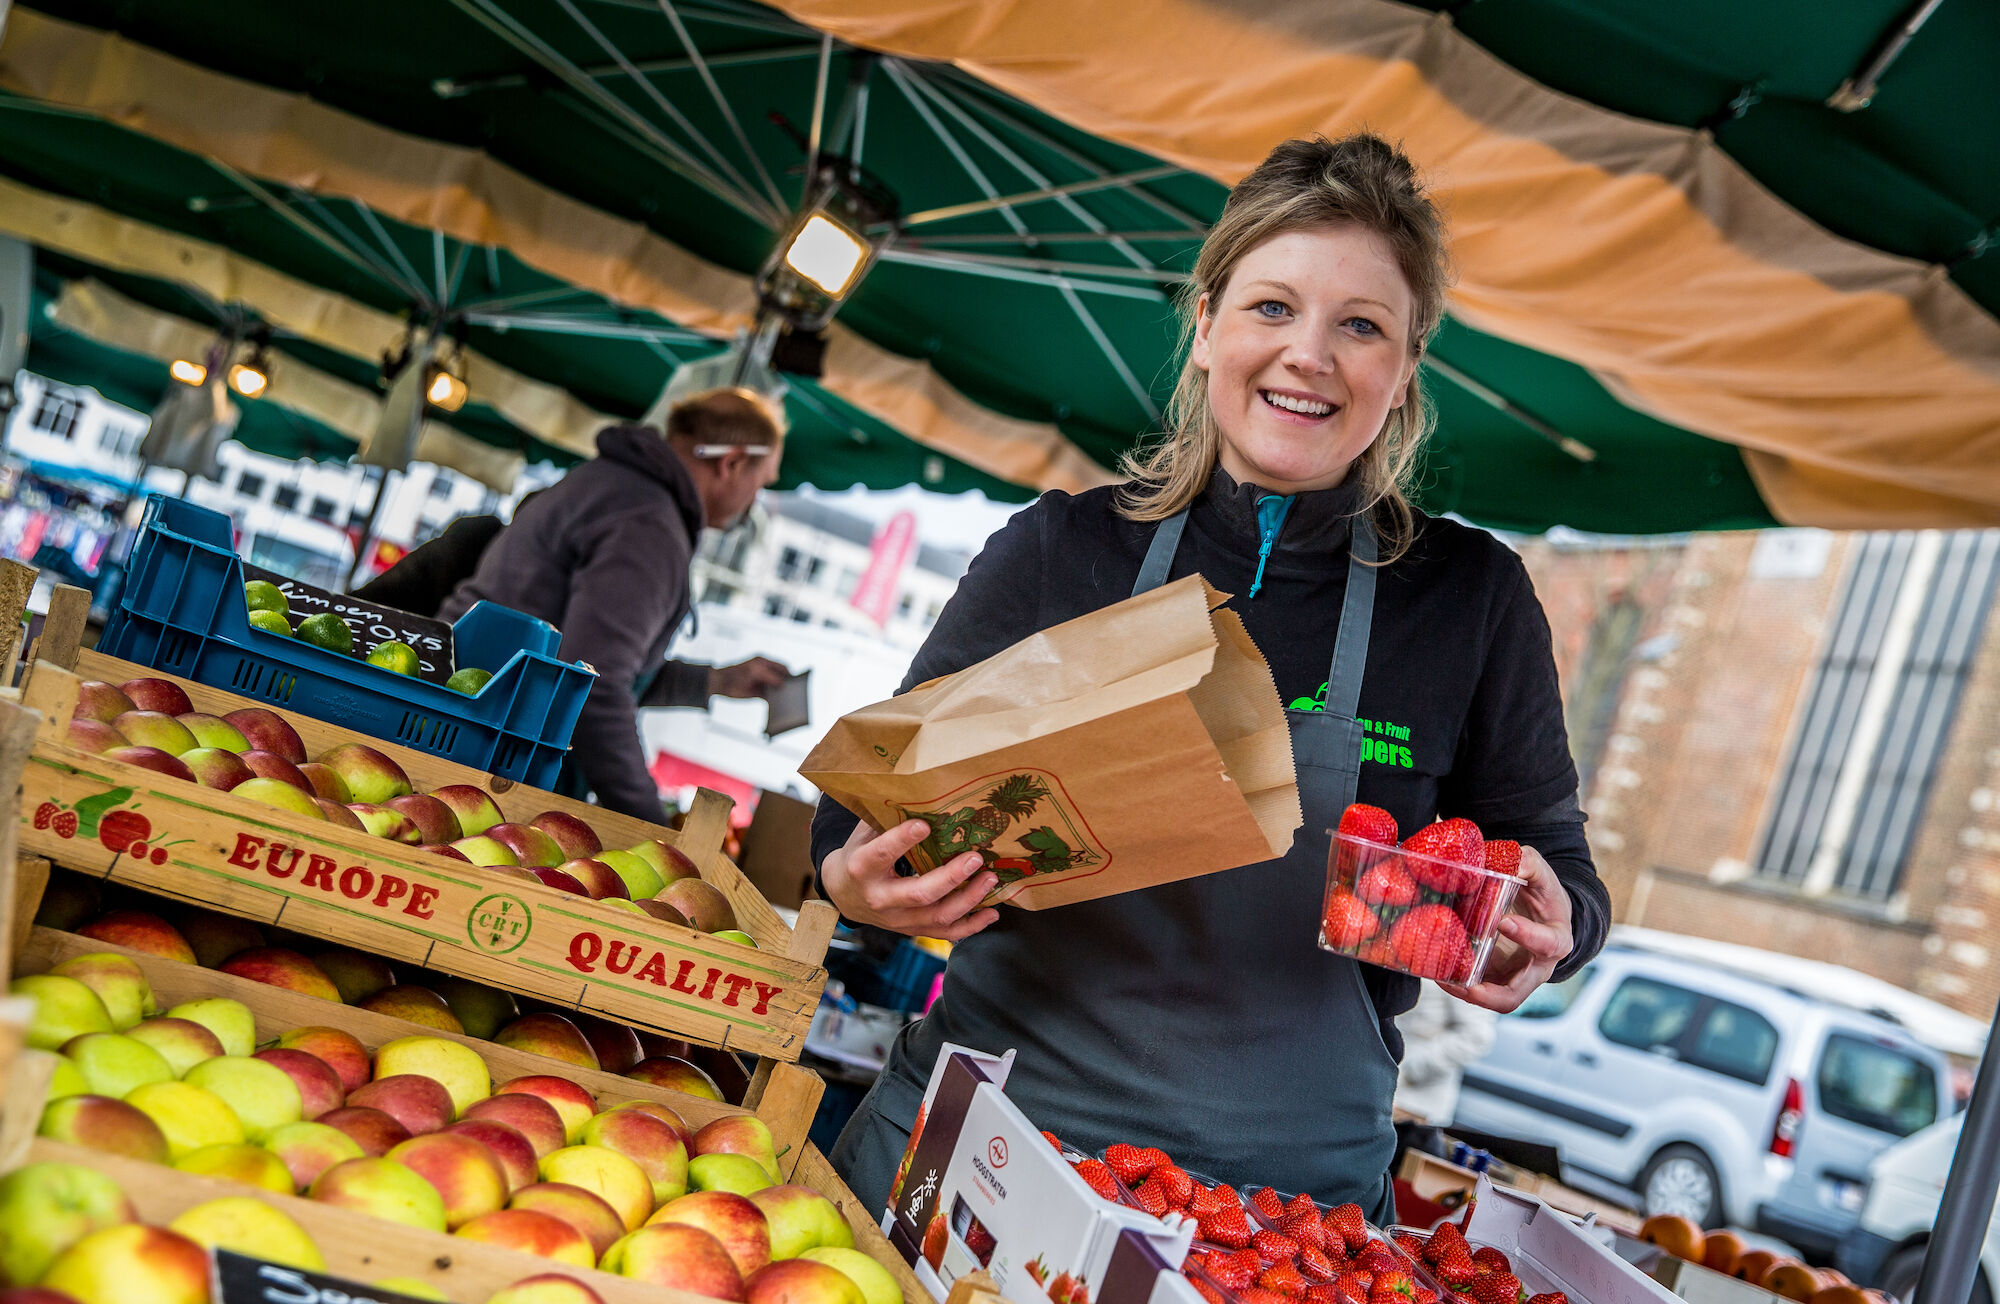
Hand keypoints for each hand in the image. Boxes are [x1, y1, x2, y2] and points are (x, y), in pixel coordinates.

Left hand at [709, 657, 789, 699]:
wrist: (721, 684)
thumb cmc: (736, 674)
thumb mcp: (755, 672)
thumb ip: (770, 677)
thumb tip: (783, 684)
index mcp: (764, 662)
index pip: (782, 667)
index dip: (789, 673)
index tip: (795, 681)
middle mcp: (764, 672)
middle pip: (780, 678)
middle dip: (786, 684)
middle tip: (793, 692)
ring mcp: (761, 683)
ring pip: (776, 688)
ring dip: (780, 694)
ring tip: (787, 699)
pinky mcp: (758, 694)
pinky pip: (770, 697)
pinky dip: (774, 701)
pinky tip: (778, 705)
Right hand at [821, 819, 999, 941]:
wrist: (842, 895)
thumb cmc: (858, 855)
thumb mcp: (863, 834)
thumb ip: (885, 818)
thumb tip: (916, 791)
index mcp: (863, 868)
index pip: (882, 854)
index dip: (902, 840)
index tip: (925, 825)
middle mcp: (880, 898)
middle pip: (919, 893)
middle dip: (951, 877)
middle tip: (975, 858)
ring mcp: (897, 920)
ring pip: (937, 916)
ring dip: (969, 899)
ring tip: (991, 878)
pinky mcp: (911, 930)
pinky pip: (945, 933)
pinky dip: (971, 926)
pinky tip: (991, 913)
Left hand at [1440, 845, 1571, 1013]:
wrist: (1543, 914)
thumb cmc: (1543, 895)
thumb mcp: (1540, 874)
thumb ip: (1526, 863)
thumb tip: (1505, 859)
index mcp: (1556, 940)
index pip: (1547, 944)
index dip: (1527, 936)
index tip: (1503, 921)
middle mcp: (1536, 967)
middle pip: (1516, 994)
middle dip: (1488, 993)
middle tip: (1463, 982)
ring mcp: (1516, 977)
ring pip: (1494, 999)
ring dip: (1467, 993)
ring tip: (1442, 978)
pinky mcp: (1497, 978)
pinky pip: (1478, 989)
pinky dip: (1458, 984)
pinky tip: (1437, 970)